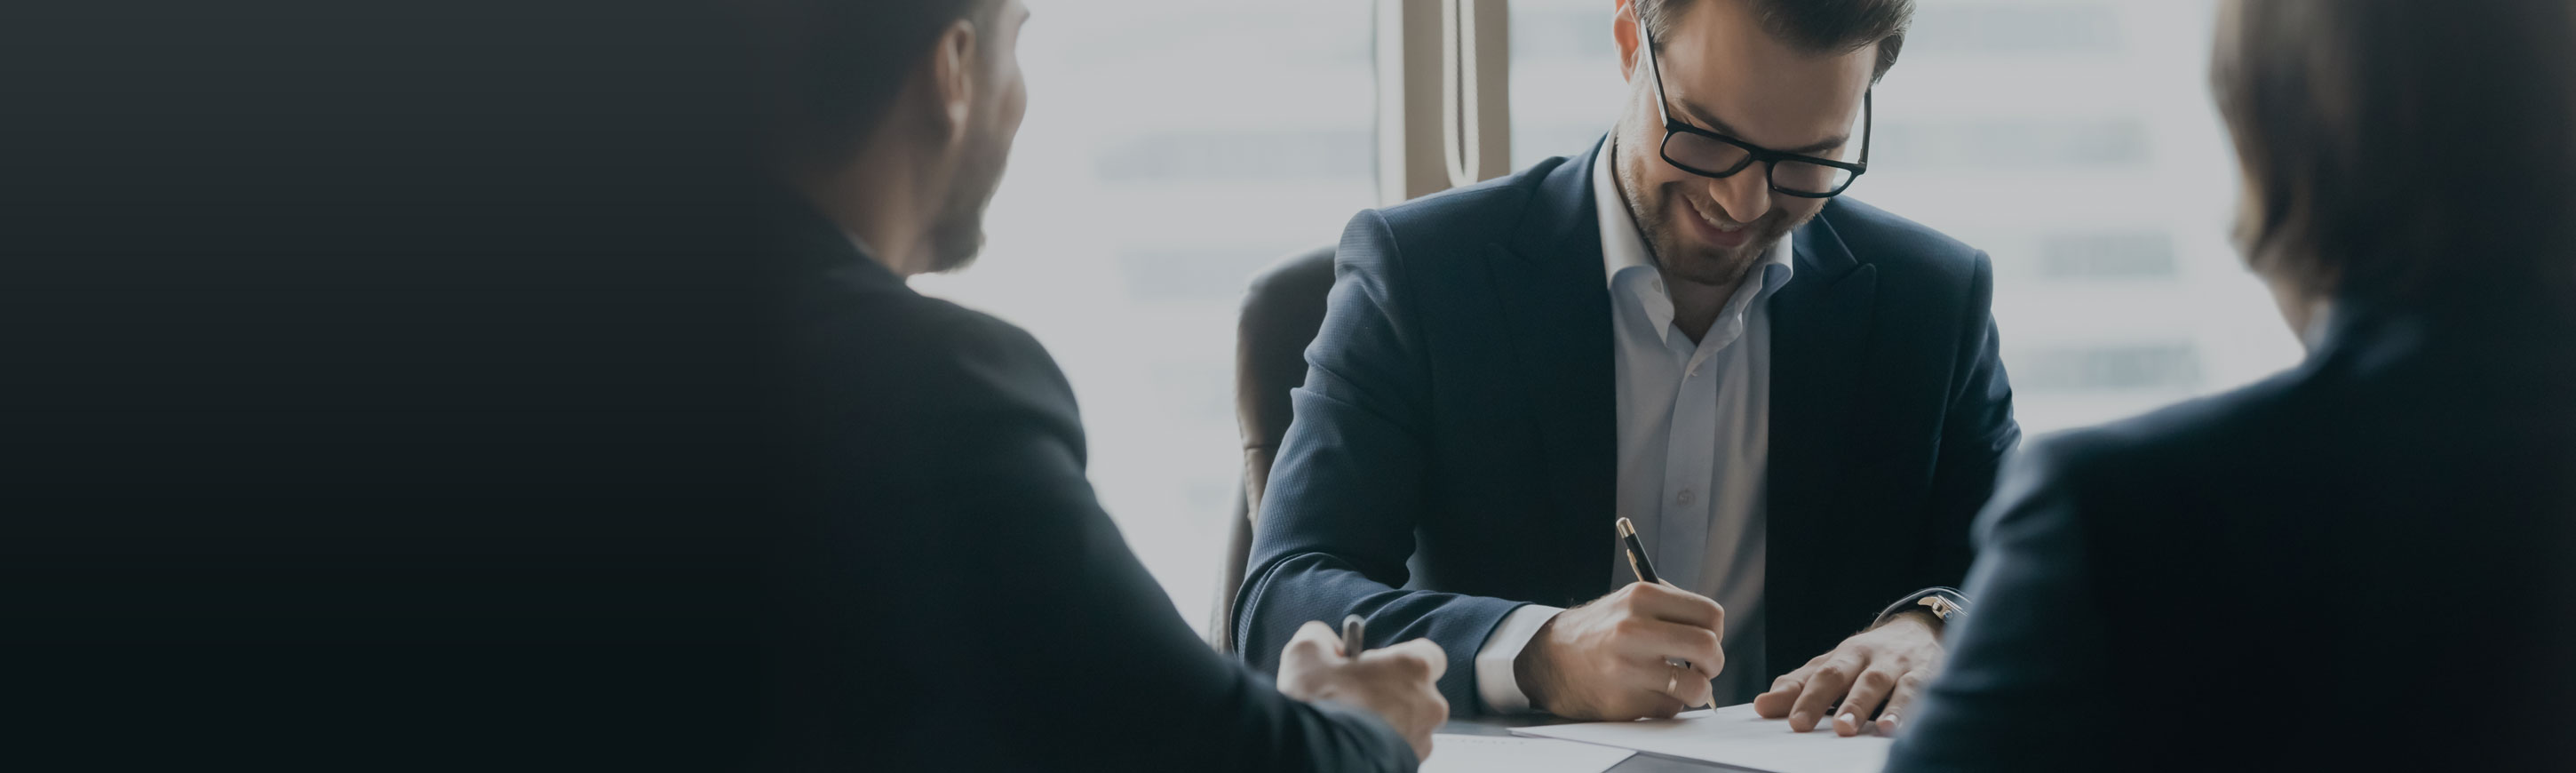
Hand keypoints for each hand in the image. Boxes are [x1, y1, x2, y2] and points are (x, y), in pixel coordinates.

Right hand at [1276, 620, 1449, 760]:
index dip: (1399, 659)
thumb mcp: (1305, 653)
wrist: (1321, 759)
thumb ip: (1321, 638)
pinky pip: (1400, 749)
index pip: (1429, 655)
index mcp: (1413, 667)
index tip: (1374, 665)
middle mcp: (1429, 703)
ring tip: (1354, 725)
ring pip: (1410, 723)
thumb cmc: (1322, 705)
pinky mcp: (1411, 765)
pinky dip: (1384, 745)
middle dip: (1392, 693)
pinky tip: (1357, 743)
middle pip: (1418, 692)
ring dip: (1388, 722)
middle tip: (1356, 697)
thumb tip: (1325, 643)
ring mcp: (1423, 739)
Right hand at [1515, 581, 1724, 719]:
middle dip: (1714, 663)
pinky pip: (1671, 708)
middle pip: (1709, 649)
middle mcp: (1634, 630)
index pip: (1711, 615)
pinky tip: (1649, 693)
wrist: (1550, 658)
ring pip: (1697, 687)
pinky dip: (1667, 704)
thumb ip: (1671, 607)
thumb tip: (1713, 630)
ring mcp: (1627, 669)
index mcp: (1641, 597)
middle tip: (1702, 667)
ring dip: (1696, 691)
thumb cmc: (1600, 629)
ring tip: (1680, 685)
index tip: (1704, 639)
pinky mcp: (1623, 701)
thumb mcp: (1629, 600)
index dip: (1715, 632)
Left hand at [1753, 611, 1943, 735]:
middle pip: (1859, 678)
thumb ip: (1799, 685)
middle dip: (1849, 703)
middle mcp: (1875, 659)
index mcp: (1847, 655)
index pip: (1825, 675)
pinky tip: (1909, 728)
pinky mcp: (1933, 678)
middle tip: (1838, 728)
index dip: (1809, 698)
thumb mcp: (1834, 664)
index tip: (1794, 723)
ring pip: (1895, 686)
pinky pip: (1926, 693)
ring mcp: (1905, 668)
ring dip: (1890, 708)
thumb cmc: (1868, 657)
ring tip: (1881, 730)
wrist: (1920, 630)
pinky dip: (1917, 711)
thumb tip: (1763, 705)